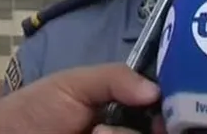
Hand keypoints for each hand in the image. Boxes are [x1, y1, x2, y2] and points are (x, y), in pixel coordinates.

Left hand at [0, 63, 165, 133]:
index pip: (162, 111)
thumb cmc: (37, 108)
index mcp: (126, 111)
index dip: (169, 112)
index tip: (163, 112)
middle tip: (117, 127)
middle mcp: (125, 133)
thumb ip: (116, 78)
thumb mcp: (76, 84)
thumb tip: (155, 91)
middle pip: (161, 131)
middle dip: (145, 129)